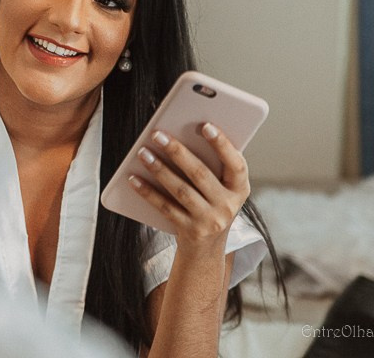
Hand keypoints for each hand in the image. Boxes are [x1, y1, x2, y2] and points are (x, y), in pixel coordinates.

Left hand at [128, 123, 249, 243]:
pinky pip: (165, 207)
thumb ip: (212, 166)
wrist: (207, 249)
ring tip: (142, 153)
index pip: (236, 164)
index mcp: (239, 189)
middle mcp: (228, 205)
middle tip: (158, 134)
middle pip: (200, 174)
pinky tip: (133, 178)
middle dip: (177, 152)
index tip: (206, 126)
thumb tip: (183, 136)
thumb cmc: (211, 205)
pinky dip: (148, 192)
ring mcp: (209, 220)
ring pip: (181, 190)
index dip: (223, 145)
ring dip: (159, 169)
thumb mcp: (221, 188)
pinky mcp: (190, 230)